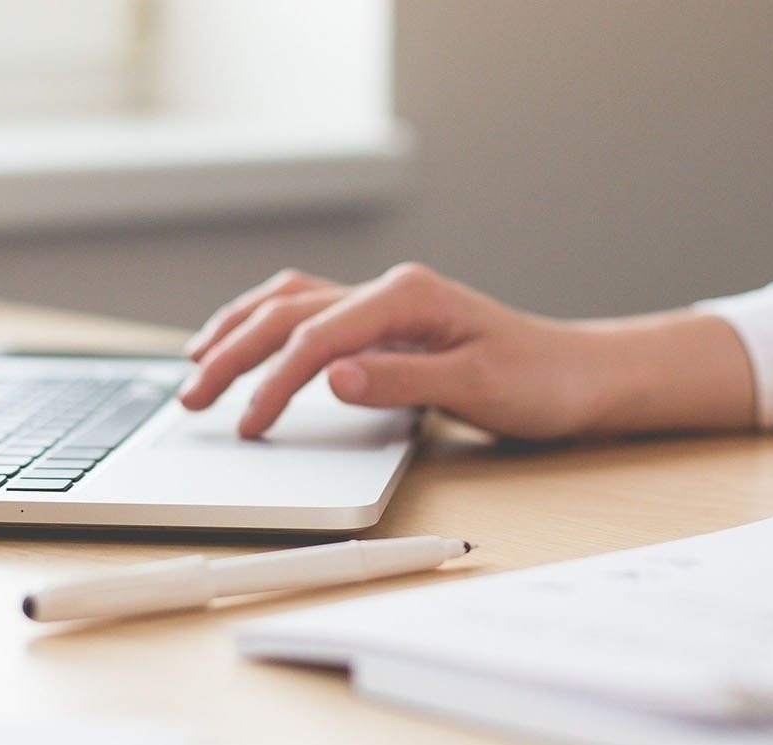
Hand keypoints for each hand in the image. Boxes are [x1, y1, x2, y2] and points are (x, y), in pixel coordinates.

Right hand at [177, 263, 756, 439]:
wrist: (581, 375)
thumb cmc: (540, 381)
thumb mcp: (478, 388)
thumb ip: (401, 382)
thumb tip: (330, 377)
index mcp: (407, 297)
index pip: (317, 337)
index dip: (273, 382)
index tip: (248, 425)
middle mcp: (390, 291)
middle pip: (287, 313)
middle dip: (231, 353)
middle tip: (191, 399)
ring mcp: (384, 304)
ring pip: (288, 303)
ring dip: (237, 330)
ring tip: (194, 363)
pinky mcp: (385, 323)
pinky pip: (308, 312)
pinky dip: (266, 327)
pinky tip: (245, 344)